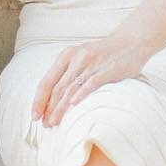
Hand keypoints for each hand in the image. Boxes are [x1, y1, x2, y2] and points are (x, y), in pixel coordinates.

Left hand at [31, 36, 147, 129]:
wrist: (131, 41)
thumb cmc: (104, 54)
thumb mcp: (81, 58)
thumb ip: (68, 73)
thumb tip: (53, 99)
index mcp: (66, 56)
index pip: (46, 81)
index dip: (38, 100)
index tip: (34, 115)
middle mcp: (76, 59)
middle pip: (57, 88)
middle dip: (48, 108)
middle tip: (44, 124)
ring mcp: (91, 64)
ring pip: (70, 89)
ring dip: (60, 108)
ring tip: (54, 122)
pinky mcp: (107, 70)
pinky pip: (91, 84)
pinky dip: (81, 95)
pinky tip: (73, 106)